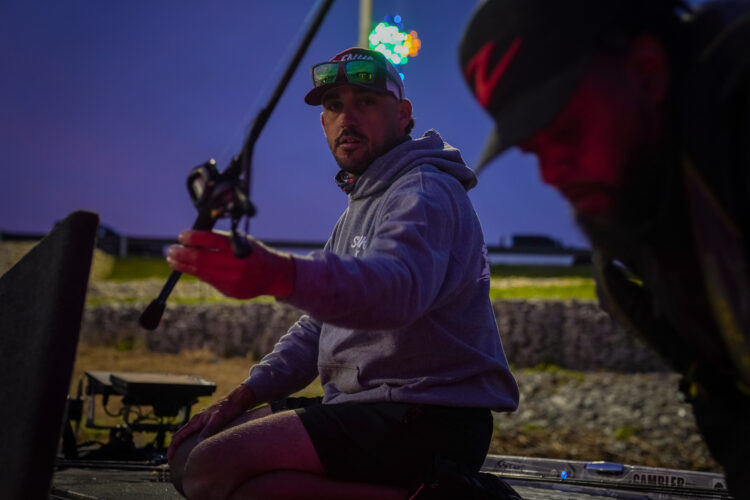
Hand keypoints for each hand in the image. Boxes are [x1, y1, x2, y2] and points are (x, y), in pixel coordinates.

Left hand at [166, 230, 295, 298]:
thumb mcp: (241, 240)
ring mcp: (232, 280)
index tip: (182, 235)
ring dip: (183, 265)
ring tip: (173, 259)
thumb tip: (191, 239)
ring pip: (200, 272)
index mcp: (238, 247)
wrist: (272, 275)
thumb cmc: (252, 253)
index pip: (210, 239)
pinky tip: (190, 268)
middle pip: (200, 259)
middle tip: (171, 250)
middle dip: (182, 254)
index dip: (192, 237)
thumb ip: (219, 240)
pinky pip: (208, 280)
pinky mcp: (229, 291)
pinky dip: (197, 273)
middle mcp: (235, 264)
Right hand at [166, 383, 255, 460]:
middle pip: (181, 435)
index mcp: (196, 420)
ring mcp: (203, 421)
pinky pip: (197, 433)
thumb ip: (209, 429)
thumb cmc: (229, 407)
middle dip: (175, 447)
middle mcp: (198, 420)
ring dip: (183, 444)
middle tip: (172, 460)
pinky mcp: (210, 422)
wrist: (238, 400)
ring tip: (182, 456)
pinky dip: (192, 441)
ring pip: (189, 434)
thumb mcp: (218, 419)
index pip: (179, 435)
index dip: (172, 447)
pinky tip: (198, 447)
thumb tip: (199, 442)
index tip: (169, 458)